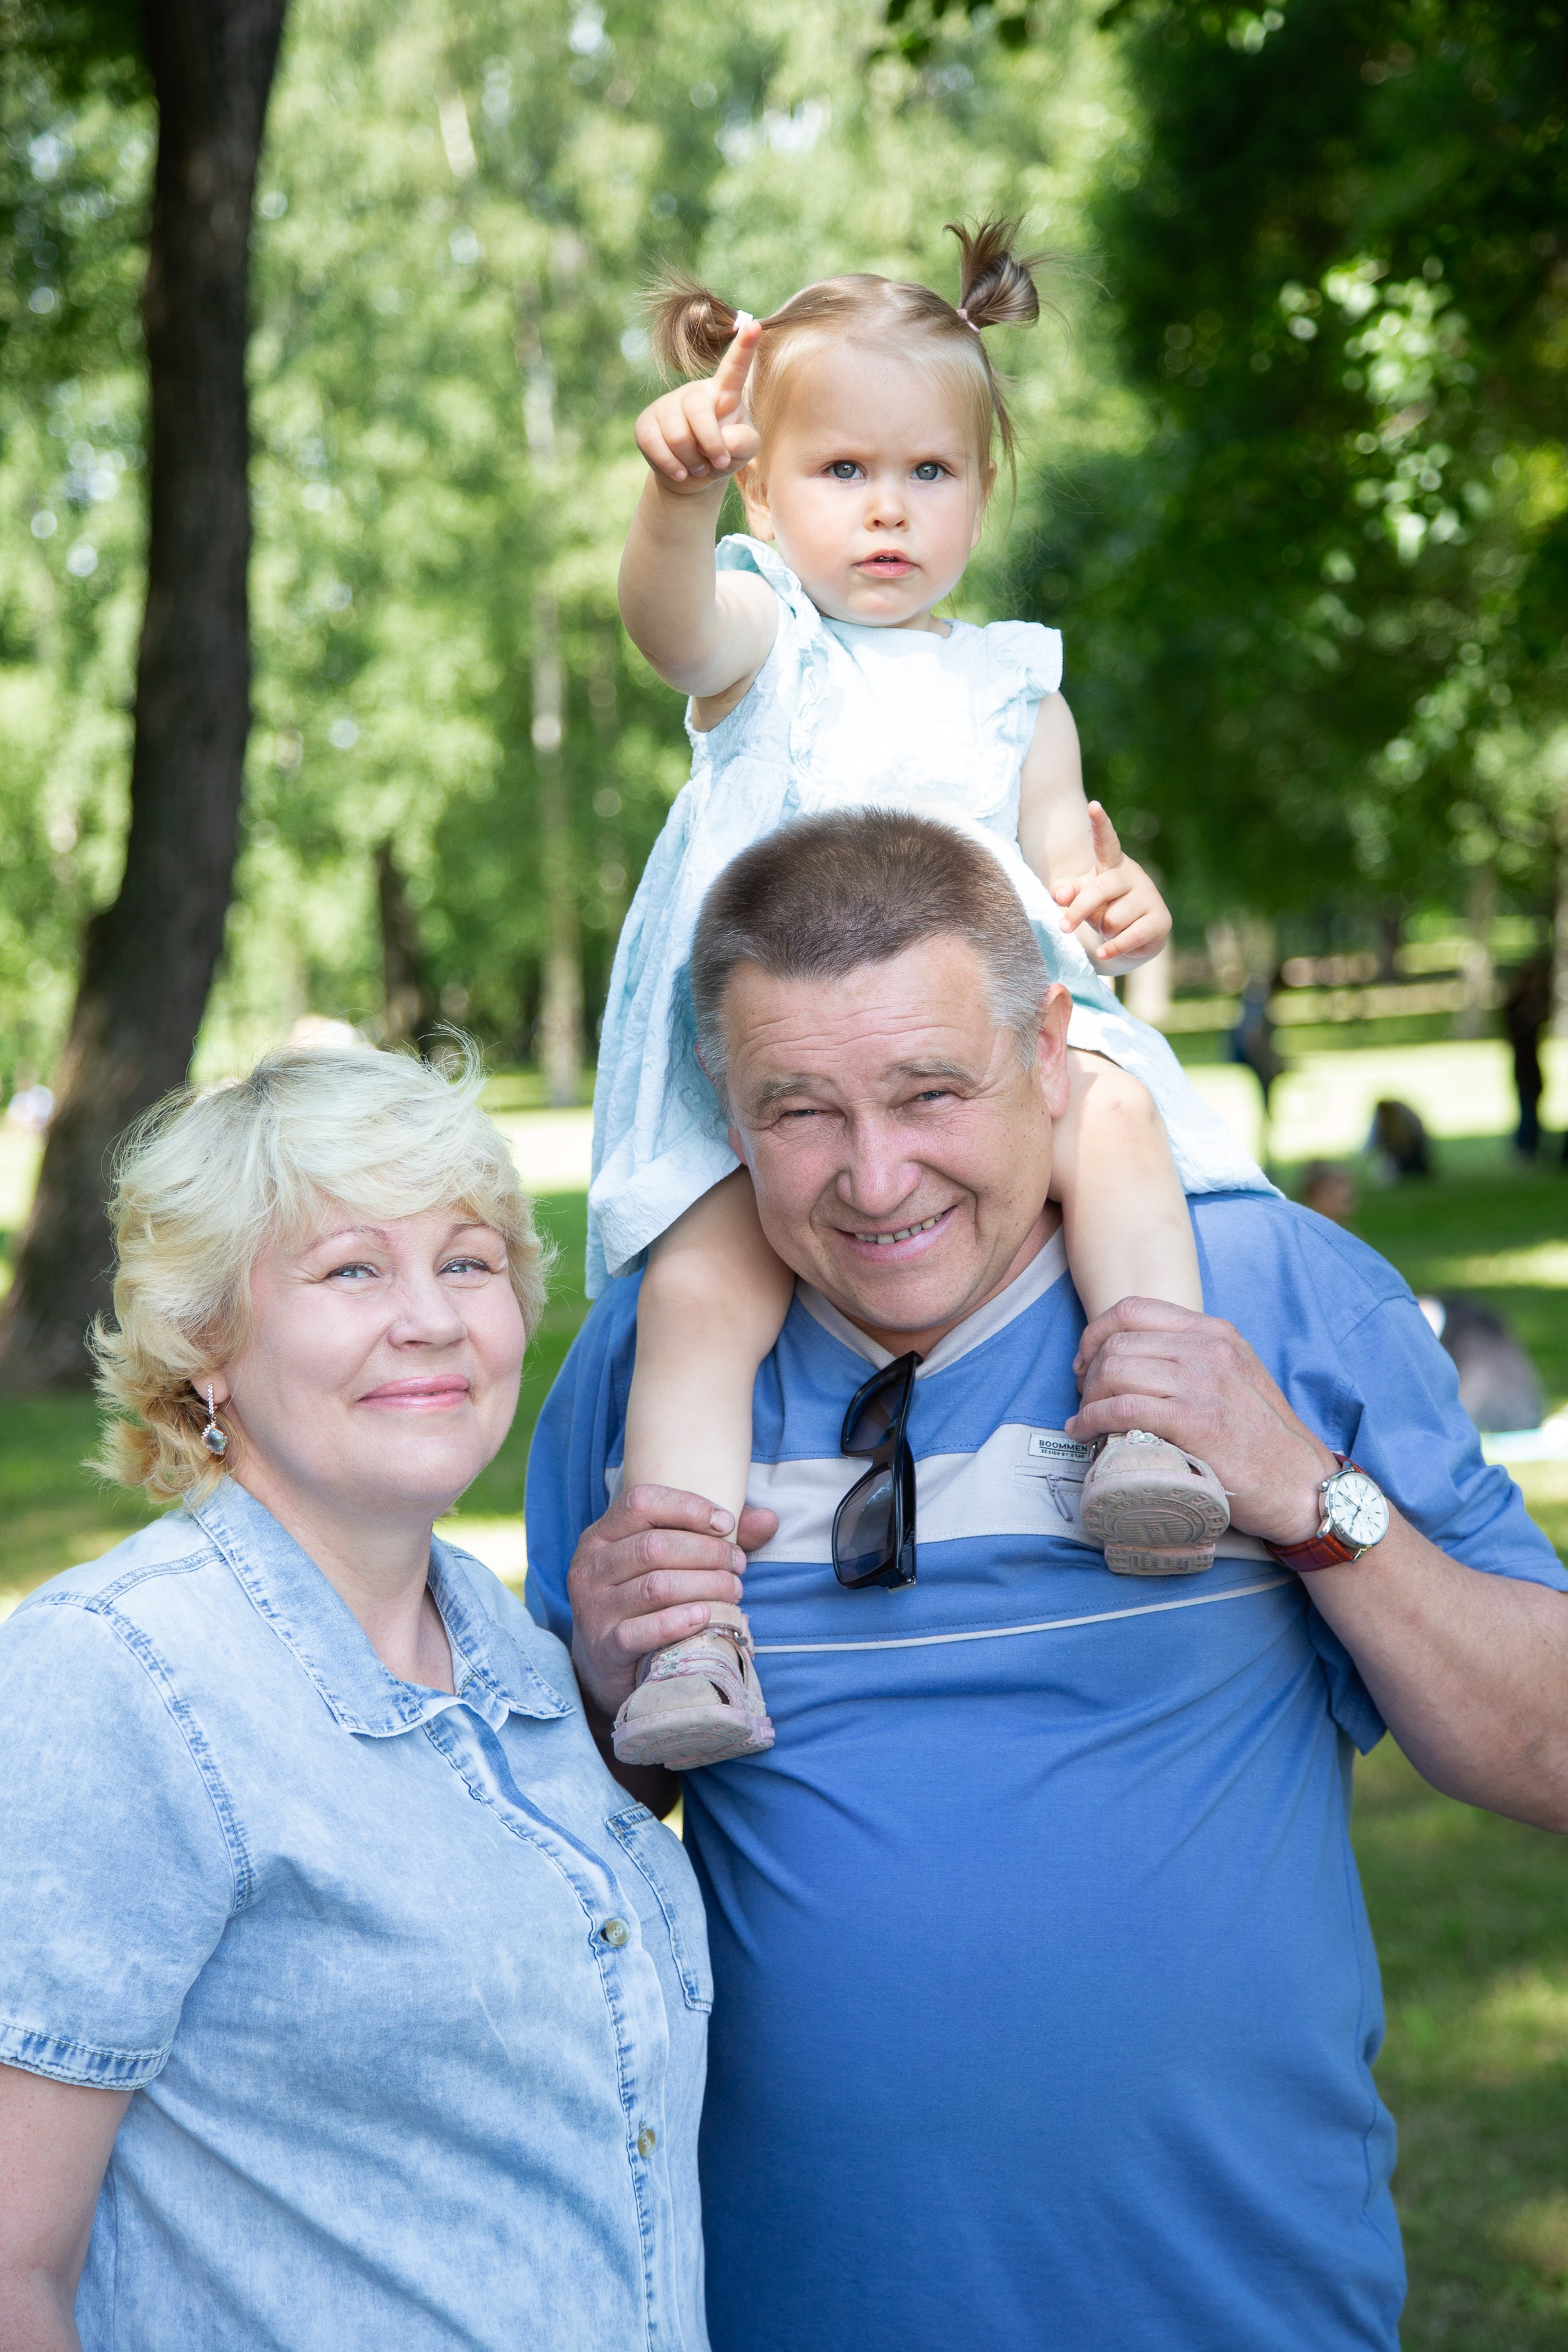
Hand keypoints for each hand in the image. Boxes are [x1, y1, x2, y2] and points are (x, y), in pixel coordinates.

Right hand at [567, 1483, 778, 1720]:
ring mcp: (594, 1608)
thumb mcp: (668, 1561)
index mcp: (602, 1535)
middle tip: (738, 1566)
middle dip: (708, 1553)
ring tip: (733, 1591)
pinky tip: (705, 1616)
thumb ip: (715, 1537)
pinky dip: (678, 1622)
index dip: (688, 1507)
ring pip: (656, 1586)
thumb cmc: (645, 1601)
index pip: (640, 1502)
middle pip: (655, 1546)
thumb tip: (768, 1520)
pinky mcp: (604, 1647)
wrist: (606, 1663)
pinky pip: (641, 1631)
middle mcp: (591, 1567)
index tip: (726, 1524)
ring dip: (705, 1586)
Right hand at [634, 315, 762, 493]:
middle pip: (698, 411)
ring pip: (677, 434)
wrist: (692, 476)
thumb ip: (745, 442)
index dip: (744, 348)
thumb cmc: (723, 455)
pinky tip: (681, 471)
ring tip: (699, 467)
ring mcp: (667, 405)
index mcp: (723, 393)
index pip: (734, 369)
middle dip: (710, 444)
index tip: (755, 325)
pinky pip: (655, 444)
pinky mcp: (646, 423)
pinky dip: (671, 465)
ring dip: (692, 461)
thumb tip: (724, 438)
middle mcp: (694, 392)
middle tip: (717, 463)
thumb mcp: (744, 451)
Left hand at [1052, 804, 1171, 971]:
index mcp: (1112, 864)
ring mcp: (1149, 896)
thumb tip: (1059, 894)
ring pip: (1113, 918)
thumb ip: (1068, 893)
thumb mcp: (1082, 899)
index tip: (1093, 806)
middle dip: (1080, 910)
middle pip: (1101, 889)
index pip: (1106, 841)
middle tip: (1063, 928)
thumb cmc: (1102, 909)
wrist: (1132, 938)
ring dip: (1103, 930)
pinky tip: (1104, 952)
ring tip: (1109, 929)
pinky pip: (1128, 937)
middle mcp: (1133, 875)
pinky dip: (1111, 948)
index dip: (1100, 825)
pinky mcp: (1160, 920)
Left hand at [1066, 1297, 1338, 1547]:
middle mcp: (1207, 1349)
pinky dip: (1092, 1420)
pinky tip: (1085, 1433)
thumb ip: (1194, 1357)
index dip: (1096, 1333)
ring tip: (1086, 1419)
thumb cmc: (1261, 1437)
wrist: (1299, 1482)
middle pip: (1117, 1342)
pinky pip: (1121, 1408)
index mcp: (1214, 1332)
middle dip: (1088, 1372)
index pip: (1133, 1309)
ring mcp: (1201, 1384)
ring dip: (1087, 1398)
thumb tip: (1137, 1359)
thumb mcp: (1235, 1376)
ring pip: (1114, 1371)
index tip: (1085, 1362)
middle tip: (1084, 1399)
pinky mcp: (1193, 1422)